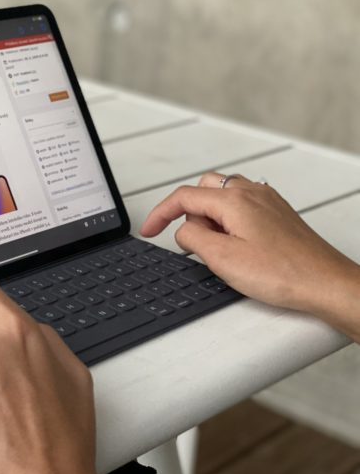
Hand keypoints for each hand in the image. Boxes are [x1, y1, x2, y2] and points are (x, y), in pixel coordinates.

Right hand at [140, 172, 359, 340]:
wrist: (325, 284)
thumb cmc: (284, 273)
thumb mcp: (222, 259)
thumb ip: (192, 238)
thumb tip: (183, 230)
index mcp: (234, 200)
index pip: (183, 196)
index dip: (159, 214)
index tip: (148, 230)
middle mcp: (251, 193)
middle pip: (202, 190)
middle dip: (189, 214)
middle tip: (194, 243)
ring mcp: (267, 201)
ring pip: (222, 197)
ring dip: (210, 218)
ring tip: (219, 249)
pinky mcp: (277, 213)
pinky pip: (241, 207)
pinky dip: (229, 221)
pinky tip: (237, 247)